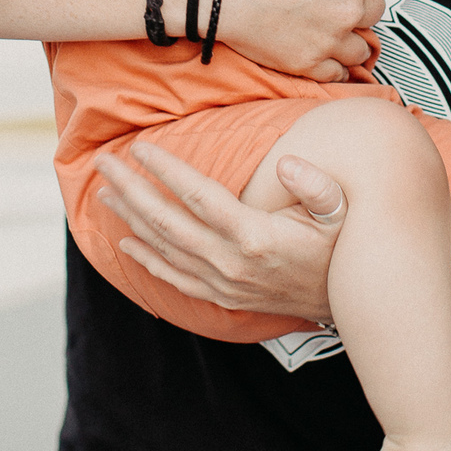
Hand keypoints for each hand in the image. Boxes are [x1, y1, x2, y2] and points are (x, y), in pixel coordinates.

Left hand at [94, 141, 346, 318]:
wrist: (347, 304)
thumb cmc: (342, 249)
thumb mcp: (343, 212)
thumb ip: (318, 186)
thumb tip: (288, 162)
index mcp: (254, 236)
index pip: (198, 195)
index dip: (166, 169)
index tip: (139, 146)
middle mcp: (231, 263)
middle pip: (168, 221)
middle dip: (131, 189)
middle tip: (103, 163)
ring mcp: (223, 283)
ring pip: (164, 248)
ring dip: (131, 219)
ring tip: (104, 193)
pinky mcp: (223, 297)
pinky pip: (175, 279)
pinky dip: (147, 260)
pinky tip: (126, 243)